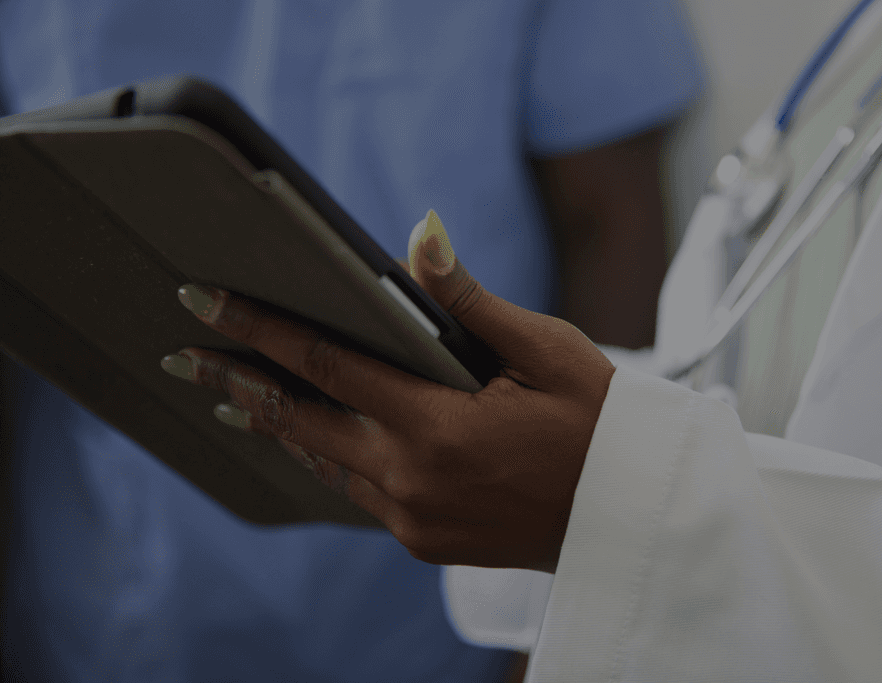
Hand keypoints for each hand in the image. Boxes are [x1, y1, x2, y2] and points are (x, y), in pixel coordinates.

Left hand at [161, 210, 614, 571]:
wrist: (629, 516)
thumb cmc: (597, 422)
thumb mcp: (545, 350)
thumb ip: (470, 300)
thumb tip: (421, 235)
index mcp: (440, 426)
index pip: (327, 365)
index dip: (261, 328)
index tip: (207, 301)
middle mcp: (413, 479)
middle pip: (303, 420)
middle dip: (240, 382)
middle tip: (187, 355)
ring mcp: (415, 519)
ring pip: (325, 461)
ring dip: (278, 424)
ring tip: (232, 394)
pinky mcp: (424, 541)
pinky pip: (358, 492)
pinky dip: (328, 458)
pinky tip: (308, 438)